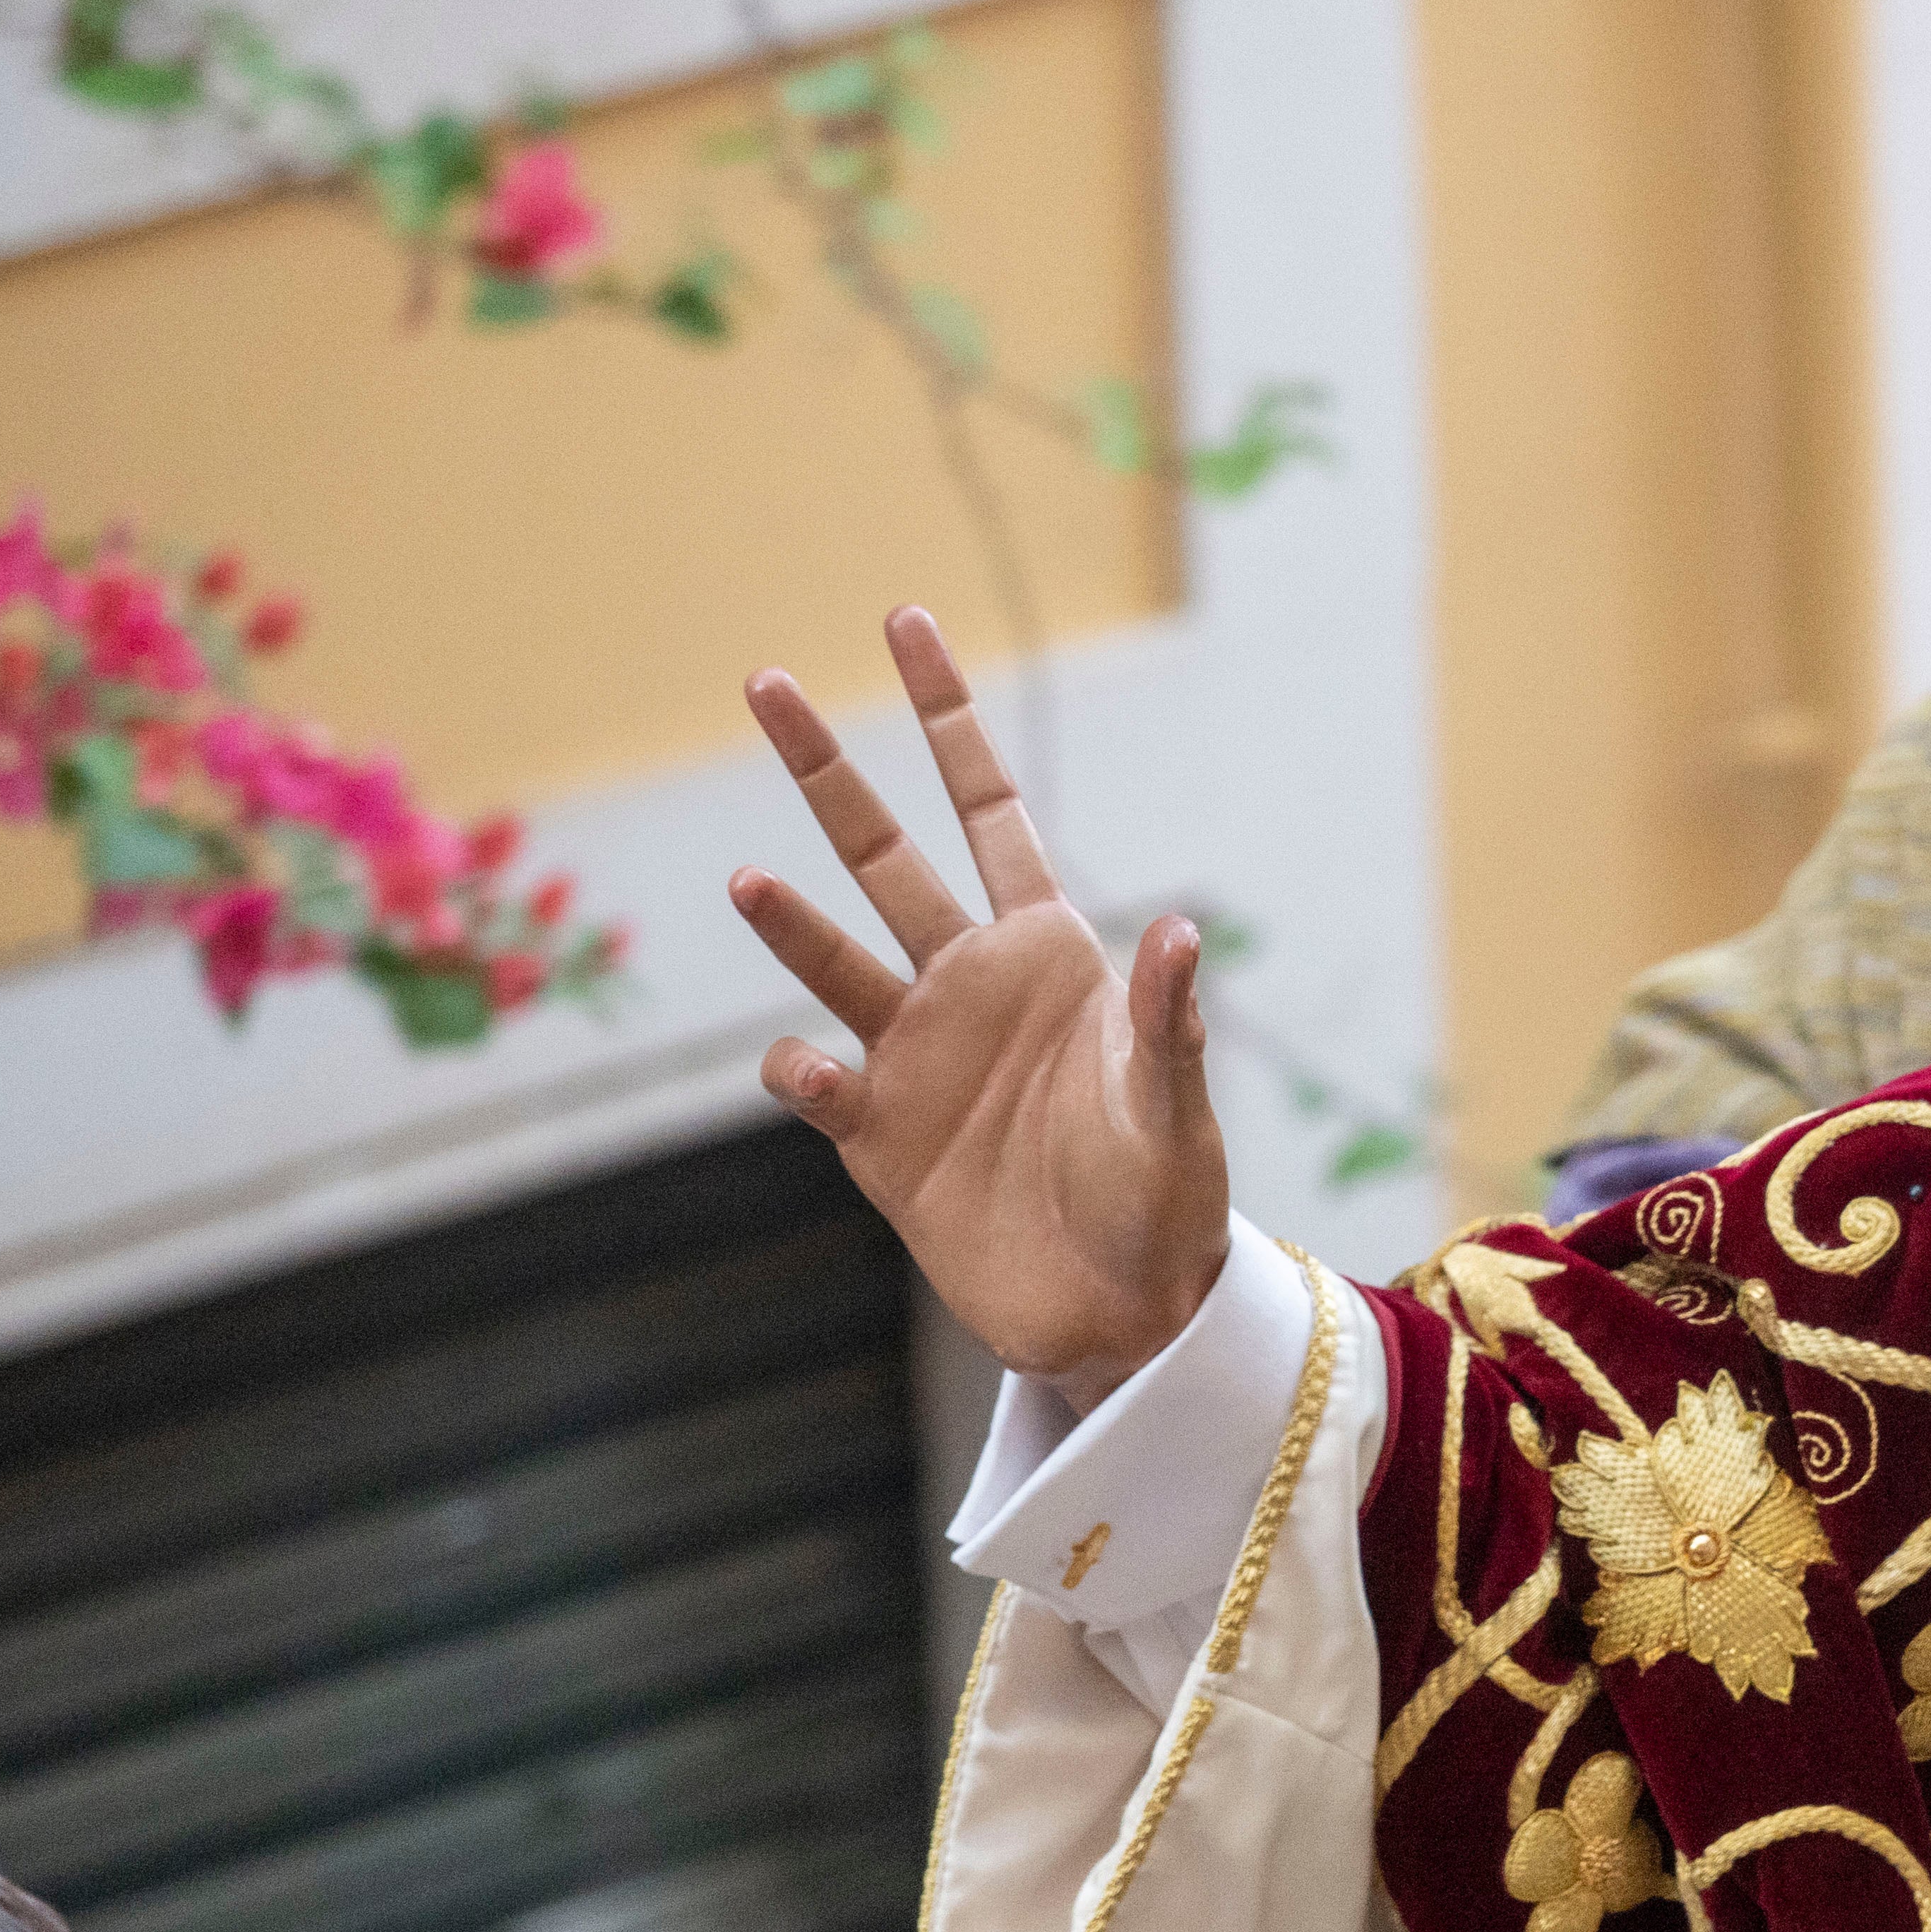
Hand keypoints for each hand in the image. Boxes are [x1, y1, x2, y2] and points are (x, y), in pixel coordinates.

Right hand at [731, 608, 1228, 1393]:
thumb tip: (1181, 932)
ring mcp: (914, 1054)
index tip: (905, 622)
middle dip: (829, 769)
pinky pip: (817, 1078)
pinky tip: (815, 1069)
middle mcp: (968, 984)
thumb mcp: (1175, 1106)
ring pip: (834, 959)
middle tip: (765, 681)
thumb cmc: (1167, 1197)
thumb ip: (1165, 1022)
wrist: (1122, 1309)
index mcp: (1048, 952)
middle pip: (883, 853)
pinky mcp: (875, 1134)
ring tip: (749, 880)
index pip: (987, 809)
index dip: (948, 720)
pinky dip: (803, 1067)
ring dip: (791, 922)